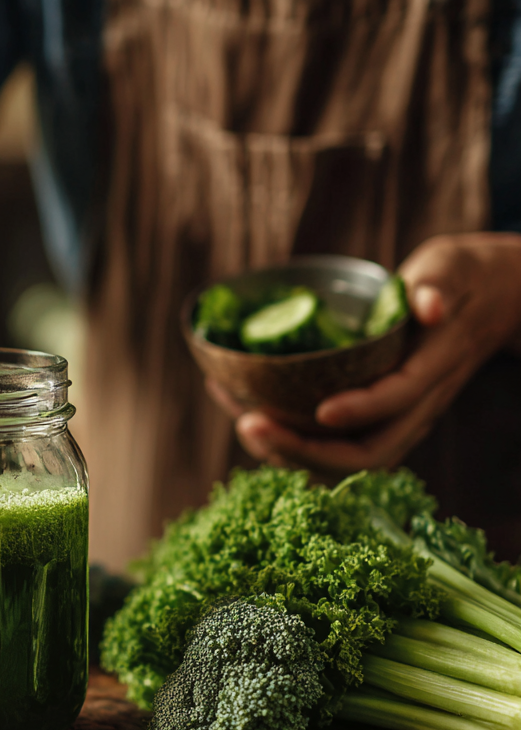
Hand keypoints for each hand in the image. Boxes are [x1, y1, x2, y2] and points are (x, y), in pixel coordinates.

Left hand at [209, 232, 520, 476]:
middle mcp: (416, 407)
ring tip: (243, 424)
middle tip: (251, 424)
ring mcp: (395, 419)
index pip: (400, 400)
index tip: (321, 410)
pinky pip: (333, 447)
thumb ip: (440, 285)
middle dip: (305, 449)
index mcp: (434, 368)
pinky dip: (289, 442)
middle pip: (366, 452)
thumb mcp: (453, 269)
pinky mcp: (375, 420)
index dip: (362, 409)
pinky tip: (246, 416)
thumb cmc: (460, 279)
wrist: (486, 304)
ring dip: (289, 453)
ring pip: (344, 460)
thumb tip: (430, 304)